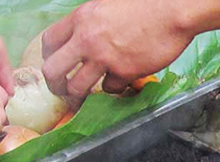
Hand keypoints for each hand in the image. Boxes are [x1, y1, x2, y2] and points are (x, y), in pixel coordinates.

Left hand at [41, 0, 194, 96]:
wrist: (170, 12)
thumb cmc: (144, 5)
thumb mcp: (106, 5)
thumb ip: (91, 22)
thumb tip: (84, 36)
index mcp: (80, 19)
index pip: (49, 42)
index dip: (48, 57)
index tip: (55, 64)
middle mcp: (86, 39)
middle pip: (53, 70)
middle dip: (54, 85)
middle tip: (60, 91)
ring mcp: (104, 58)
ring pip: (77, 86)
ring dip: (80, 93)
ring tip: (85, 95)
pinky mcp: (124, 72)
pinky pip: (111, 88)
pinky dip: (114, 87)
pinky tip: (121, 81)